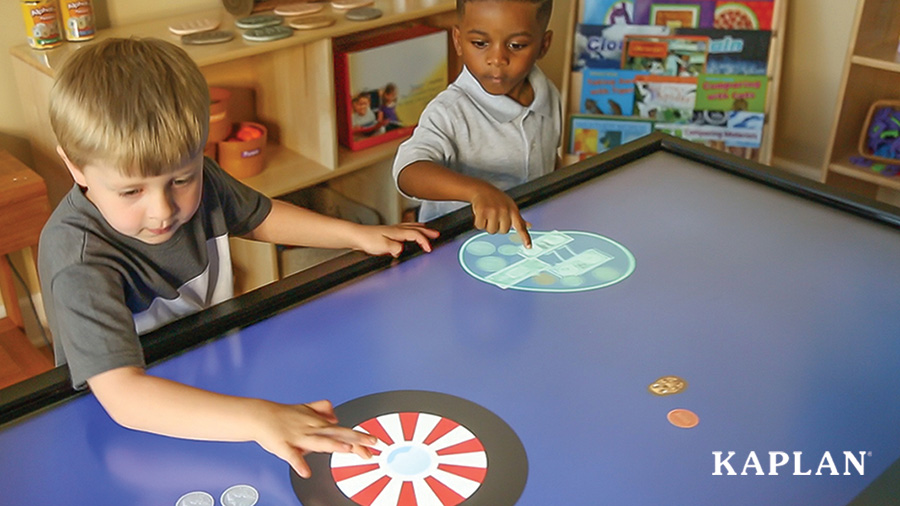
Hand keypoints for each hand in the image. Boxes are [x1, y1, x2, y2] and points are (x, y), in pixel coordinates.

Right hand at [255, 400, 378, 478]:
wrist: (260, 416)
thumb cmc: (283, 415)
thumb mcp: (306, 409)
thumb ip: (322, 411)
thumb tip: (336, 417)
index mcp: (318, 423)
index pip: (343, 431)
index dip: (359, 437)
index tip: (375, 443)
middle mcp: (312, 429)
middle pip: (337, 434)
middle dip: (356, 439)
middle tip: (372, 444)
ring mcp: (298, 437)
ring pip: (318, 441)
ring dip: (332, 445)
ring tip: (346, 449)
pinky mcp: (284, 446)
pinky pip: (292, 456)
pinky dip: (299, 463)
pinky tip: (306, 473)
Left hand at [355, 222, 439, 256]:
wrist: (356, 236)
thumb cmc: (367, 240)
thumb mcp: (383, 246)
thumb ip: (395, 248)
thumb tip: (402, 250)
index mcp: (398, 232)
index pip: (416, 235)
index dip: (425, 241)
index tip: (429, 248)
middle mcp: (396, 229)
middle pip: (416, 228)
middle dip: (428, 231)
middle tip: (436, 234)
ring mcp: (392, 230)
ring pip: (410, 227)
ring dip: (420, 229)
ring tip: (427, 230)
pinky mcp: (388, 233)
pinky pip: (404, 229)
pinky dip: (411, 230)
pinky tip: (407, 235)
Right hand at [469, 183, 531, 247]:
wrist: (482, 189)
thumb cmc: (497, 199)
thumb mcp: (511, 206)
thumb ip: (519, 218)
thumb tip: (529, 225)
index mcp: (513, 210)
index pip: (521, 226)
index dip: (525, 237)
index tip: (529, 246)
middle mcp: (504, 211)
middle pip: (503, 231)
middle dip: (498, 227)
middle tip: (494, 217)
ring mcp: (493, 211)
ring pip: (491, 231)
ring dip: (488, 225)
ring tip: (488, 215)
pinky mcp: (482, 211)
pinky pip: (480, 226)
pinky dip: (479, 223)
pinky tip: (481, 214)